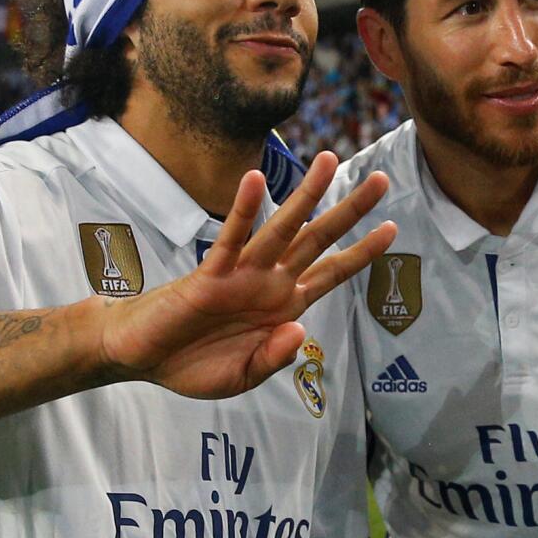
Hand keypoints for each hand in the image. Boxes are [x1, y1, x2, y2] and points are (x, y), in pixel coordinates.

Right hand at [93, 151, 395, 398]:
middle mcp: (269, 282)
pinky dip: (243, 210)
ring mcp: (242, 274)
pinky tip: (256, 181)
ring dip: (306, 195)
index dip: (362, 253)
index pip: (332, 273)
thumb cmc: (194, 364)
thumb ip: (273, 358)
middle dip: (350, 211)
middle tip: (381, 180)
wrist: (145, 359)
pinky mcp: (210, 274)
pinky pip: (230, 238)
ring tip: (328, 160)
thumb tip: (299, 331)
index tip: (393, 228)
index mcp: (284, 306)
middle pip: (318, 239)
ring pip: (282, 227)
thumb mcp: (243, 377)